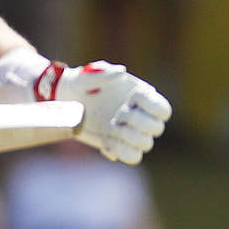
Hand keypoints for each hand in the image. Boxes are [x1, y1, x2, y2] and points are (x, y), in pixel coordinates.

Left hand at [37, 60, 171, 164]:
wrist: (65, 100)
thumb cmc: (80, 83)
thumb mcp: (87, 75)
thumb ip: (104, 73)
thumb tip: (122, 72)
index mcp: (141, 97)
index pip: (163, 109)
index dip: (151, 107)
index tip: (131, 100)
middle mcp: (140, 116)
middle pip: (157, 128)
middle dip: (137, 122)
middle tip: (118, 115)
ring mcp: (130, 132)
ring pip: (146, 144)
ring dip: (128, 138)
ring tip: (111, 127)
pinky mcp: (118, 144)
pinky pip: (131, 156)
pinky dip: (120, 152)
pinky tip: (106, 142)